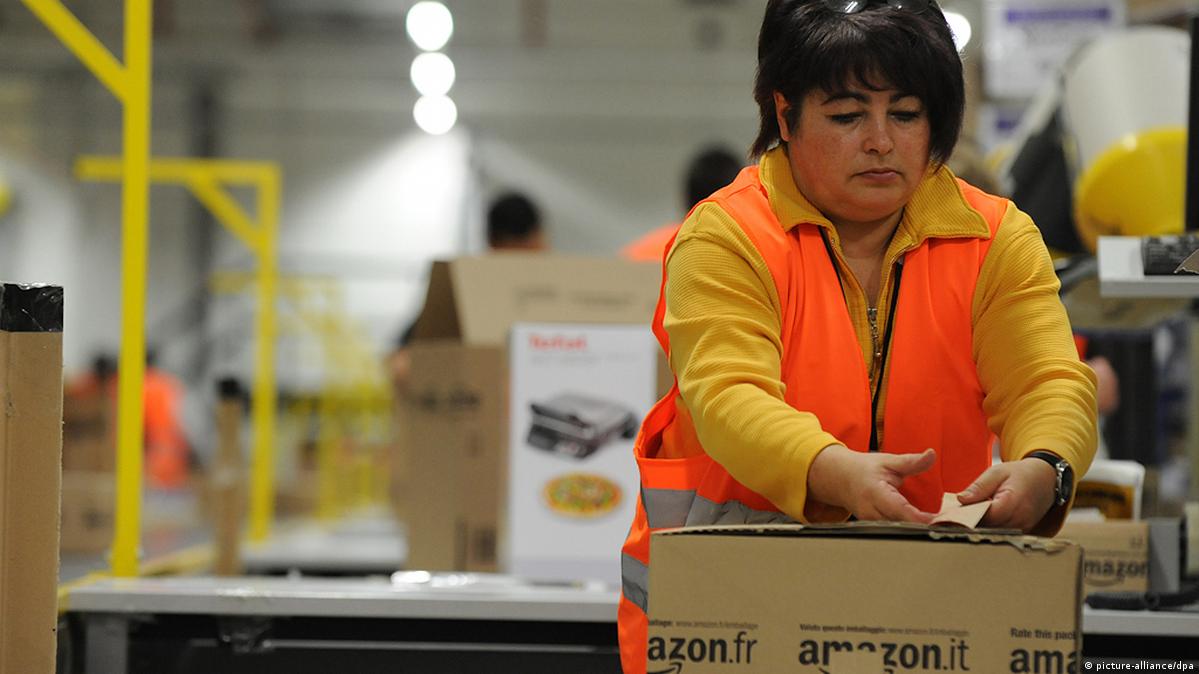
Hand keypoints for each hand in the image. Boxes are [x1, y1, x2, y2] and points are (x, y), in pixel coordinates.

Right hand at [808, 445, 935, 523]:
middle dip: (923, 526)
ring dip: (917, 530)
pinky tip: (924, 527)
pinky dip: (909, 530)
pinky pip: (894, 531)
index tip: (940, 519)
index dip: (920, 518)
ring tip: (940, 526)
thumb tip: (931, 455)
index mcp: (875, 493)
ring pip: (898, 531)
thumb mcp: (888, 461)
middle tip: (948, 524)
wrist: (840, 478)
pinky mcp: (874, 527)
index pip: (900, 510)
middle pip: (901, 525)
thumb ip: (911, 462)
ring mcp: (870, 522)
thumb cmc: (864, 469)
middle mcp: (871, 511)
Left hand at [957, 457, 1055, 532]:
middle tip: (947, 520)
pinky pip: (1001, 534)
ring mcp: (1023, 528)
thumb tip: (961, 499)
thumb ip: (979, 487)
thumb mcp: (997, 472)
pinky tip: (976, 523)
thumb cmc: (1020, 474)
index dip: (967, 517)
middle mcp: (1020, 519)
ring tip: (960, 521)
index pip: (985, 516)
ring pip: (993, 534)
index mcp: (1013, 501)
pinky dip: (988, 530)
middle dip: (968, 524)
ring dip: (977, 528)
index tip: (949, 516)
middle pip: (988, 528)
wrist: (1046, 480)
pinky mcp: (1022, 533)